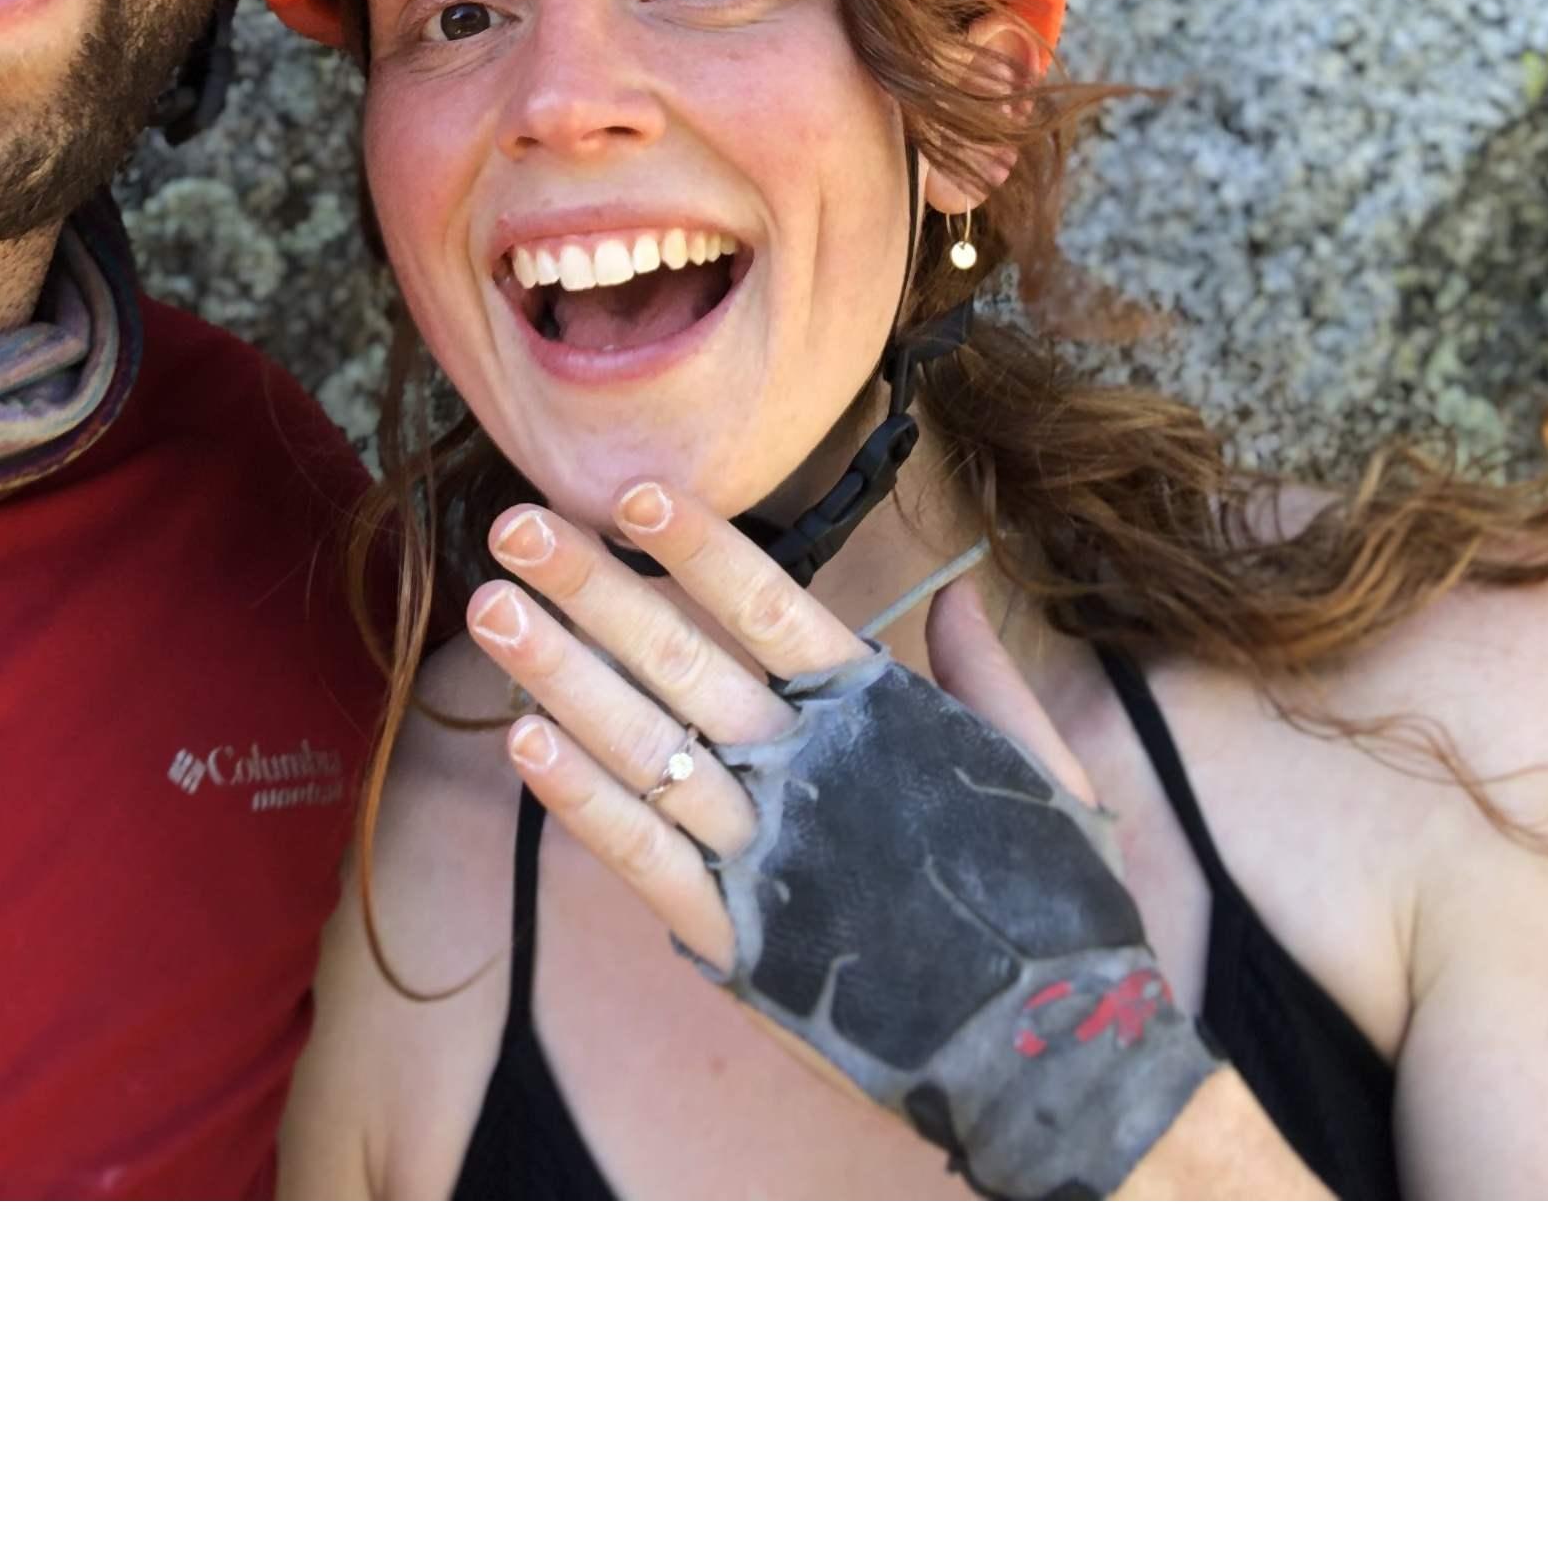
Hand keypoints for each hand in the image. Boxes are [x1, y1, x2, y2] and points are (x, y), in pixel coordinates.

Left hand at [463, 480, 1109, 967]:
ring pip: (646, 748)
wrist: (1057, 1054)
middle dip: (594, 590)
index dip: (700, 549)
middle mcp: (815, 774)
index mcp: (882, 719)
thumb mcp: (1043, 768)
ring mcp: (771, 857)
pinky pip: (645, 859)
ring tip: (490, 610)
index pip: (773, 610)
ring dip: (561, 675)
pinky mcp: (743, 940)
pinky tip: (522, 740)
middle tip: (515, 525)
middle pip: (684, 663)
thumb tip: (954, 588)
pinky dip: (582, 801)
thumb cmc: (1055, 902)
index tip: (632, 493)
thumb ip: (984, 673)